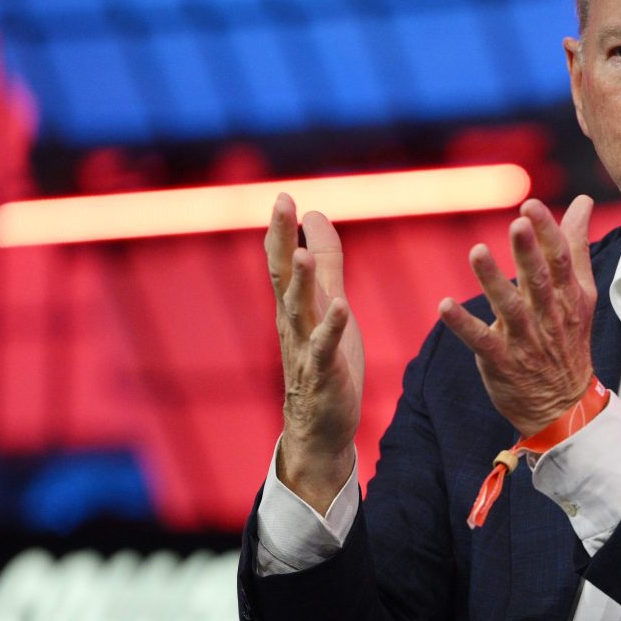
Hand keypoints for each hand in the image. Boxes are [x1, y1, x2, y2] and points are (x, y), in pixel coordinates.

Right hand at [266, 193, 363, 512]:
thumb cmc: (324, 360)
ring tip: (298, 252)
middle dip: (281, 239)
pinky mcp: (324, 373)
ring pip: (298, 310)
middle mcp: (293, 322)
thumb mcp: (328, 302)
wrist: (320, 426)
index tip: (283, 194)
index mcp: (294, 305)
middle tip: (281, 204)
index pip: (281, 260)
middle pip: (283, 276)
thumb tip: (314, 215)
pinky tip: (340, 306)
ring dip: (298, 281)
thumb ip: (324, 261)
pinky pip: (325, 348)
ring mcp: (305, 348)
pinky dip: (331, 327)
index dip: (281, 228)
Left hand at [439, 195, 596, 435]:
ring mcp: (525, 340)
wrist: (565, 405)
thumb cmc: (569, 339)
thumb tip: (582, 200)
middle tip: (517, 223)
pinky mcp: (502, 361)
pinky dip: (463, 324)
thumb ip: (576, 245)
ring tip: (477, 252)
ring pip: (510, 308)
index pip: (561, 259)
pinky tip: (445, 305)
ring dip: (493, 281)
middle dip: (528, 252)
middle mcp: (549, 316)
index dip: (548, 232)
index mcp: (569, 296)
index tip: (531, 205)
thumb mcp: (581, 292)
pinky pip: (481, 341)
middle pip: (539, 280)